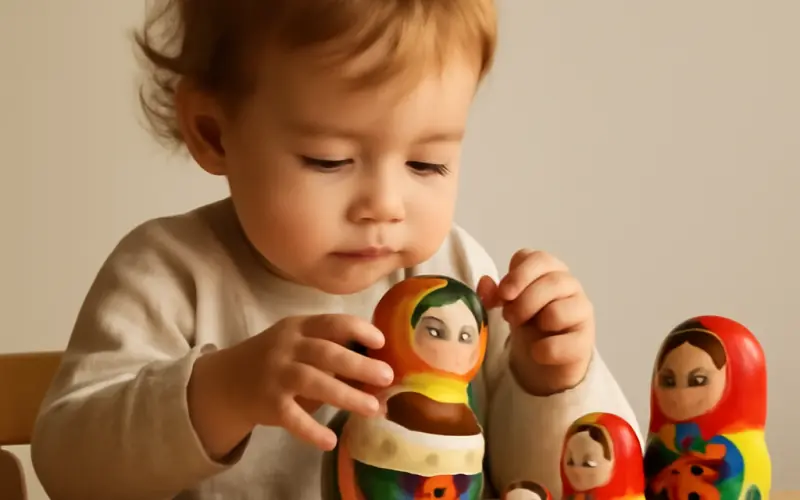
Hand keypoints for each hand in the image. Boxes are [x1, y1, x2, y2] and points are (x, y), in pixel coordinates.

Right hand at [189, 314, 393, 457]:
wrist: (227, 382)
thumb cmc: (276, 360)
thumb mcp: (297, 342)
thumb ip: (329, 347)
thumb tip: (377, 364)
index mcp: (300, 328)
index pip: (332, 322)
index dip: (358, 330)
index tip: (381, 342)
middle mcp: (287, 348)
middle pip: (326, 353)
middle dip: (359, 364)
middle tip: (387, 376)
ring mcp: (276, 375)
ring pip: (313, 382)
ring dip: (346, 395)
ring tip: (373, 408)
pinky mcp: (268, 404)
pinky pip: (292, 418)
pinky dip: (311, 430)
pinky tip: (331, 440)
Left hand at [478, 249, 594, 395]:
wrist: (544, 357)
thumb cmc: (527, 320)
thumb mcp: (507, 304)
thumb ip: (495, 293)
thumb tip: (485, 283)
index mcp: (548, 269)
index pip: (538, 258)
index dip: (518, 274)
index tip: (504, 294)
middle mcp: (569, 285)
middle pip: (551, 281)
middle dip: (523, 302)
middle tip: (509, 317)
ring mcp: (581, 311)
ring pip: (557, 311)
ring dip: (536, 322)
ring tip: (525, 331)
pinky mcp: (585, 340)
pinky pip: (566, 343)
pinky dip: (545, 350)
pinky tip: (538, 352)